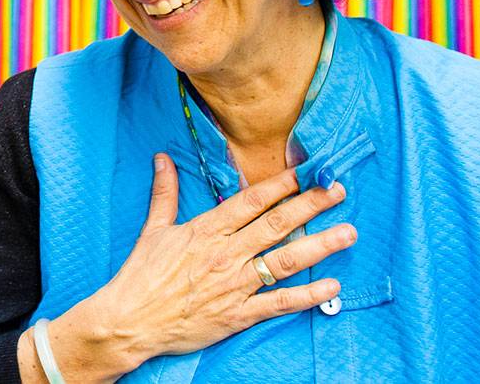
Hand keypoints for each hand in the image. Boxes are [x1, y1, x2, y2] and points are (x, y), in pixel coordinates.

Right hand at [19, 154, 354, 382]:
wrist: (131, 321)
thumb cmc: (142, 275)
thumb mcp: (153, 229)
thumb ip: (165, 193)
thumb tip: (162, 158)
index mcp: (206, 230)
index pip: (251, 201)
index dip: (281, 185)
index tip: (306, 171)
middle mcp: (225, 254)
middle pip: (276, 225)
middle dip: (311, 206)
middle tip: (338, 191)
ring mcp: (235, 285)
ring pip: (285, 260)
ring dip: (319, 246)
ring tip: (348, 232)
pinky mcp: (238, 314)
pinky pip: (279, 303)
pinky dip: (307, 295)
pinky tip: (331, 286)